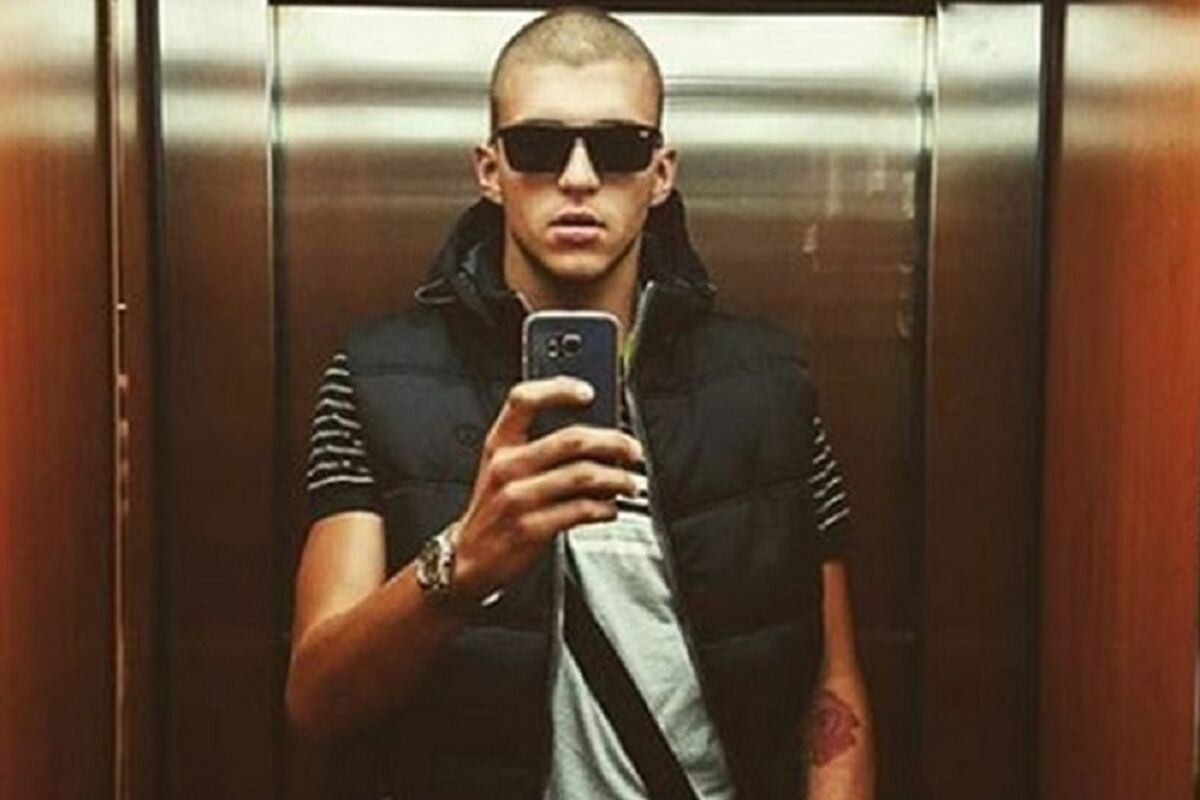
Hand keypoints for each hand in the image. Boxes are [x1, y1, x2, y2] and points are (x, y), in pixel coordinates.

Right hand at [451, 376, 641, 598]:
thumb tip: (596, 439)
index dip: (558, 389)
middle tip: (632, 450)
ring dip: (617, 479)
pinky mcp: (531, 528)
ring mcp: (518, 498)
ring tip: (629, 483)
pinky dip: (605, 509)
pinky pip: (581, 511)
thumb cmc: (494, 510)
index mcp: (499, 445)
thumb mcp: (501, 469)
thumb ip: (538, 448)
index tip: (587, 392)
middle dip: (613, 442)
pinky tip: (609, 509)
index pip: (524, 401)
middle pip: (571, 439)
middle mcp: (507, 466)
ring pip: (583, 475)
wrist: (468, 558)